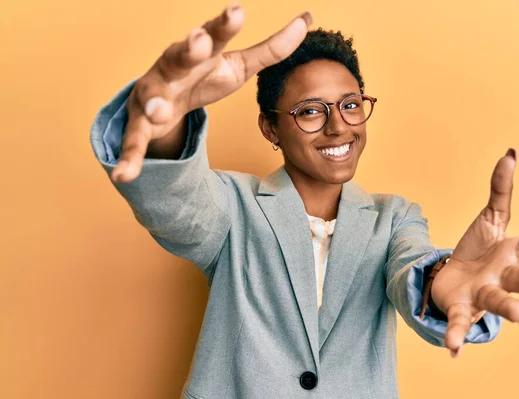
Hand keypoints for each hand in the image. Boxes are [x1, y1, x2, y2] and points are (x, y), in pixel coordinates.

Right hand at [111, 4, 312, 182]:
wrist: (162, 101)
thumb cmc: (203, 77)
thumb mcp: (239, 65)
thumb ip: (272, 48)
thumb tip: (306, 21)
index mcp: (198, 53)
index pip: (213, 36)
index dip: (223, 25)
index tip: (237, 11)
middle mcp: (172, 69)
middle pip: (179, 58)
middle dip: (188, 50)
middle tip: (198, 42)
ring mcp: (153, 97)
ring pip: (151, 99)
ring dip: (154, 104)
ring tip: (158, 111)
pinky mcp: (140, 126)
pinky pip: (135, 142)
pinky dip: (130, 159)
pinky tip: (125, 175)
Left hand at [430, 149, 518, 356]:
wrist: (448, 279)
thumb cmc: (478, 251)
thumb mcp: (490, 217)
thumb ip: (500, 189)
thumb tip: (511, 154)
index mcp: (516, 253)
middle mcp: (506, 277)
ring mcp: (484, 295)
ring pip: (501, 301)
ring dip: (513, 310)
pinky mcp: (461, 309)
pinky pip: (460, 322)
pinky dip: (458, 335)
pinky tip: (453, 350)